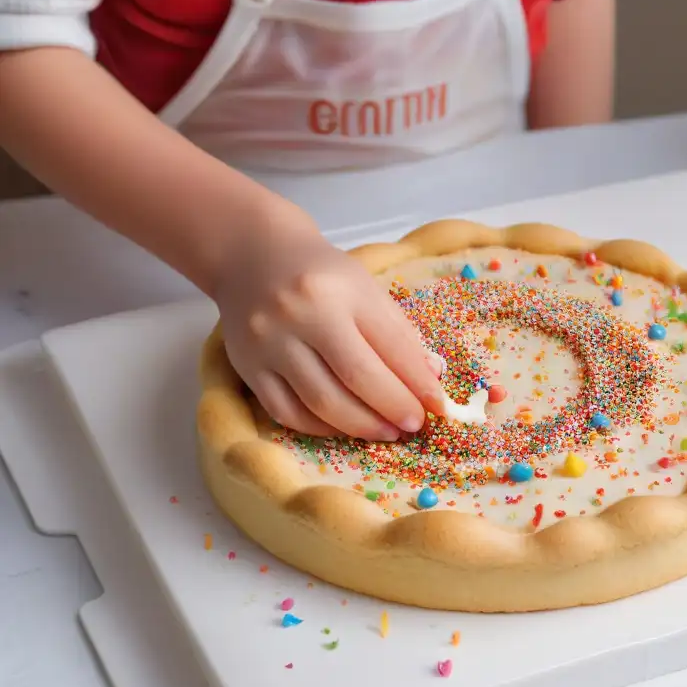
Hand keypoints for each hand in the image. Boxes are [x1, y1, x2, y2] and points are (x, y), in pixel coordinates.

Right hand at [212, 211, 444, 439]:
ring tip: (385, 432)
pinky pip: (287, 412)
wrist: (251, 255)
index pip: (391, 345)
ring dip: (361, 426)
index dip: (418, 383)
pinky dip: (321, 428)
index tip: (439, 407)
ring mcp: (268, 343)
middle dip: (393, 408)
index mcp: (341, 290)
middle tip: (414, 425)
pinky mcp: (247, 367)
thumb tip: (430, 379)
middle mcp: (302, 314)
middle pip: (357, 377)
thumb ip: (398, 333)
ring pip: (321, 402)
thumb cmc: (320, 274)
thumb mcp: (365, 289)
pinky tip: (343, 428)